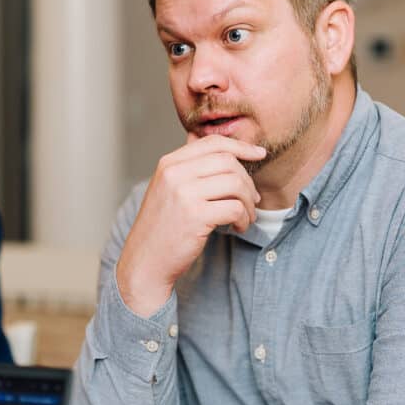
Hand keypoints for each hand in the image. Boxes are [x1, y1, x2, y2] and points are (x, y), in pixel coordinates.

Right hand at [115, 135, 266, 315]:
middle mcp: (174, 174)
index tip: (259, 154)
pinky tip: (238, 228)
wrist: (145, 261)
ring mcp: (183, 194)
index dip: (241, 146)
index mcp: (168, 164)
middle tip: (252, 200)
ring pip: (235, 184)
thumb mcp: (169, 190)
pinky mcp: (195, 216)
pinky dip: (243, 219)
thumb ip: (191, 168)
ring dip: (249, 202)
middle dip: (247, 181)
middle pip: (228, 162)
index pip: (213, 143)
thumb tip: (225, 150)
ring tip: (246, 216)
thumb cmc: (162, 227)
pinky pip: (235, 208)